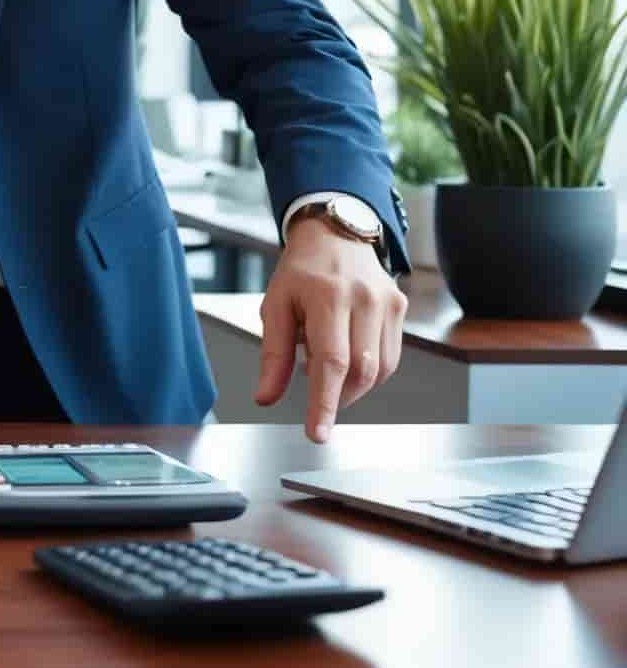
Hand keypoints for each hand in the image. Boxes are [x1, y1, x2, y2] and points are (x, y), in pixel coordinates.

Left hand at [253, 217, 407, 442]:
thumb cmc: (300, 271)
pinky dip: (369, 371)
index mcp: (327, 296)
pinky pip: (390, 356)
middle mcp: (364, 299)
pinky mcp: (400, 307)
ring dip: (354, 386)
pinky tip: (347, 360)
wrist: (335, 234)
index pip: (331, 362)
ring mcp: (388, 303)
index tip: (318, 433)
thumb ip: (273, 355)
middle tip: (319, 405)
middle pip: (361, 370)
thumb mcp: (275, 306)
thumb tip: (266, 398)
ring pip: (380, 368)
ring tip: (328, 372)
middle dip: (339, 398)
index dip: (325, 403)